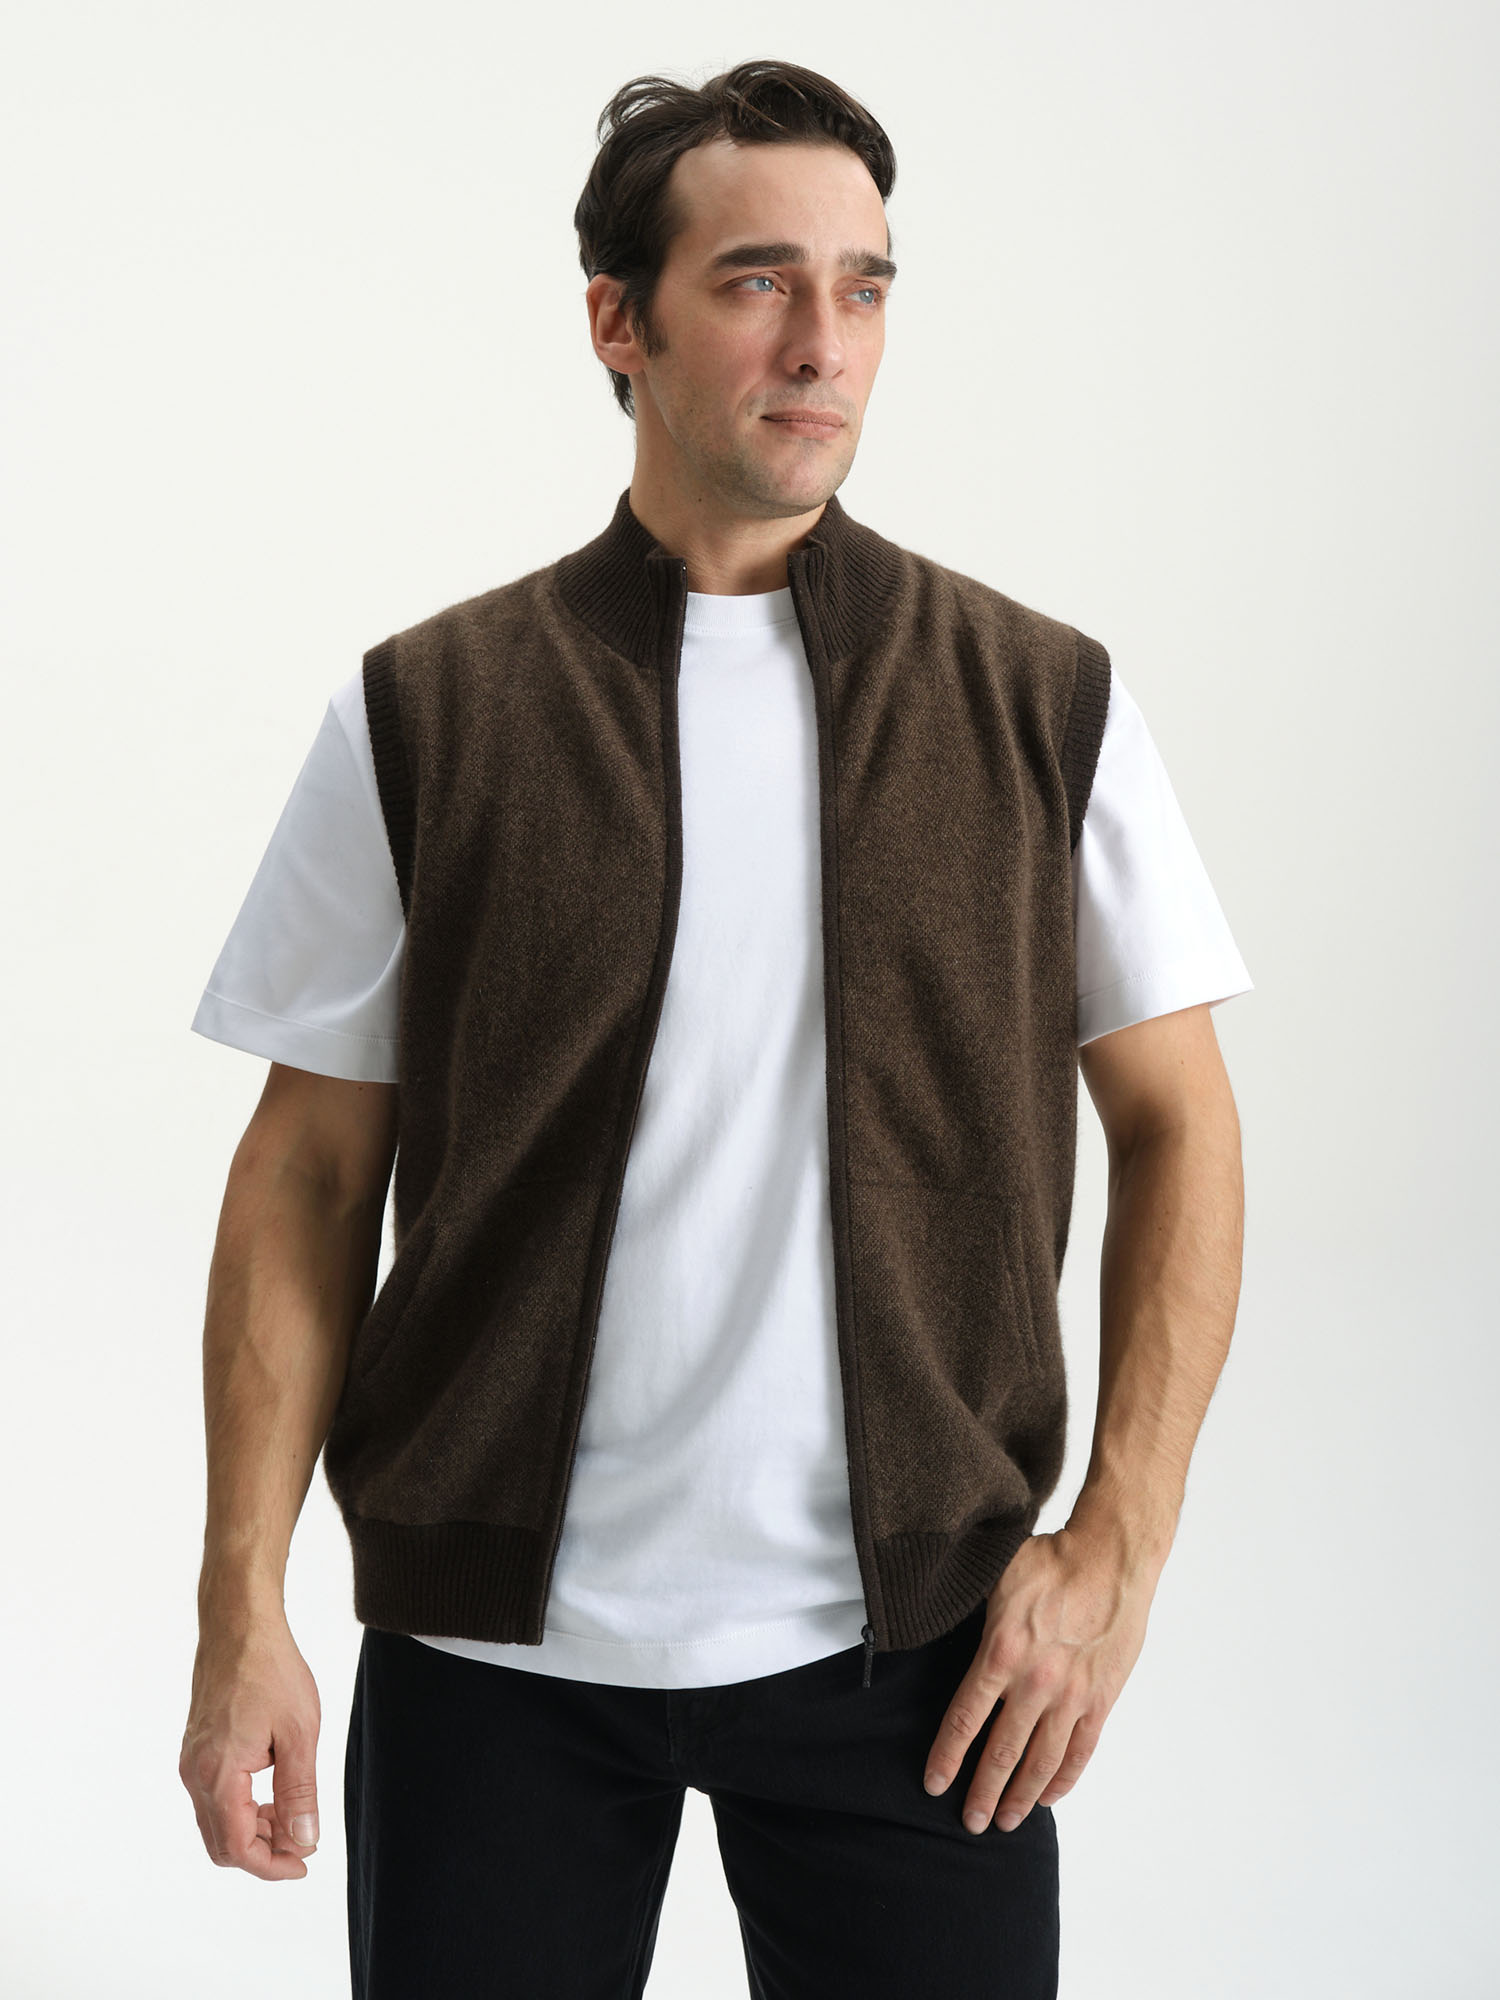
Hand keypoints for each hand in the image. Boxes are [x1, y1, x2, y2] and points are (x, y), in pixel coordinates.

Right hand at [179, 1608, 322, 1878]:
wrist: (239, 1623)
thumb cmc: (271, 1669)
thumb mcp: (299, 1732)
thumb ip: (300, 1792)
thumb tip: (304, 1841)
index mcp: (218, 1775)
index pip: (238, 1847)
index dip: (271, 1866)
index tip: (305, 1863)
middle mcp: (195, 1773)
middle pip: (222, 1842)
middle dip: (262, 1852)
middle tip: (303, 1845)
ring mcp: (191, 1760)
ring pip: (216, 1821)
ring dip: (252, 1830)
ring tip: (293, 1817)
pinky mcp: (196, 1748)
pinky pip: (212, 1796)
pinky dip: (241, 1808)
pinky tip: (273, 1792)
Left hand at [921, 1526, 1155, 1833]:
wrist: (1111, 1558)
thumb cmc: (1051, 1560)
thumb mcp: (996, 1579)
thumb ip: (972, 1617)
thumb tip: (936, 1627)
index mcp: (1002, 1652)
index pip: (965, 1719)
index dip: (948, 1757)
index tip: (934, 1784)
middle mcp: (1036, 1682)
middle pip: (1002, 1752)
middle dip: (982, 1792)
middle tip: (970, 1822)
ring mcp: (1072, 1695)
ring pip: (1042, 1761)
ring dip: (1021, 1796)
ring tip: (1005, 1821)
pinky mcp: (1102, 1698)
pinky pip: (1081, 1750)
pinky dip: (1064, 1778)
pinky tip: (1049, 1796)